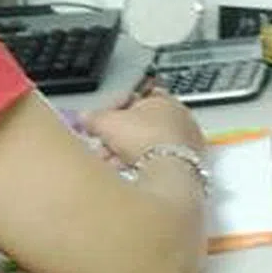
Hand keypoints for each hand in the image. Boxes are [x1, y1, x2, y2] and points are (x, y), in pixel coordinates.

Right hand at [81, 91, 206, 165]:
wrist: (167, 174)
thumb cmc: (146, 140)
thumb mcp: (106, 122)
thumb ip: (93, 118)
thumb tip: (85, 118)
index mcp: (164, 99)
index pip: (135, 98)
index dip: (114, 110)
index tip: (101, 122)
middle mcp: (180, 119)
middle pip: (140, 126)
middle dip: (118, 137)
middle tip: (103, 146)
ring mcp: (185, 144)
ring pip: (147, 147)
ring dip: (126, 154)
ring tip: (111, 164)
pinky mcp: (186, 167)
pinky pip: (156, 164)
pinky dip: (141, 168)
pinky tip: (126, 173)